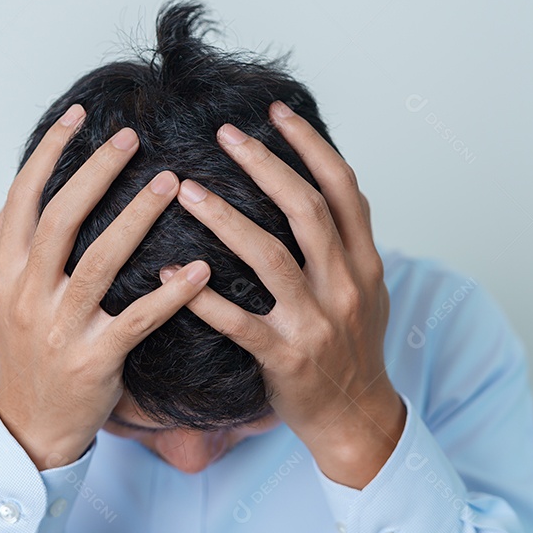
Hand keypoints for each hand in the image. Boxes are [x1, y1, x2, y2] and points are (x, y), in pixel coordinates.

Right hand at [0, 104, 211, 470]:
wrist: (30, 427)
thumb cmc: (28, 356)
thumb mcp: (8, 300)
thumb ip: (21, 251)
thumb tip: (34, 194)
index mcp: (6, 274)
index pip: (21, 200)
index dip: (47, 154)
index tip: (79, 116)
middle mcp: (27, 295)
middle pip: (61, 219)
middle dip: (96, 173)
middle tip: (131, 138)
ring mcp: (60, 328)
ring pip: (98, 262)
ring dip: (136, 218)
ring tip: (171, 182)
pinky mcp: (94, 359)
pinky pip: (137, 320)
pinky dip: (169, 294)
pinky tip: (199, 270)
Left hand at [159, 100, 404, 488]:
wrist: (358, 420)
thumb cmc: (354, 350)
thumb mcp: (366, 289)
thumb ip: (345, 241)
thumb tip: (320, 184)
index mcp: (365, 262)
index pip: (343, 188)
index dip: (311, 145)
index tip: (277, 112)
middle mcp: (345, 286)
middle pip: (305, 210)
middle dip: (265, 164)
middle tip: (224, 133)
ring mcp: (316, 323)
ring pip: (269, 257)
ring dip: (225, 218)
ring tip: (185, 189)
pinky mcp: (285, 359)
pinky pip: (237, 321)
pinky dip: (200, 297)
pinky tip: (166, 273)